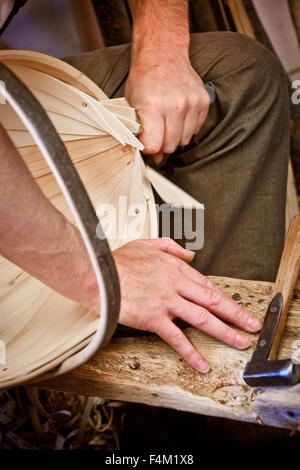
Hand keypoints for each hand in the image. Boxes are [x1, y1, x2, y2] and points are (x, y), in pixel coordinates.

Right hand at [113, 238, 260, 372]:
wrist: (97, 274)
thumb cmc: (118, 261)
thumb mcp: (147, 244)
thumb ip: (171, 247)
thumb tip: (191, 254)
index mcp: (175, 268)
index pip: (207, 285)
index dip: (225, 298)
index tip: (237, 307)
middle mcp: (175, 285)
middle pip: (213, 300)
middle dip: (236, 314)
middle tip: (252, 325)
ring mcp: (166, 302)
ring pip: (202, 318)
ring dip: (224, 331)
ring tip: (239, 342)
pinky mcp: (153, 318)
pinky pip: (176, 338)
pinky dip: (191, 353)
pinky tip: (202, 363)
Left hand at [125, 56, 209, 163]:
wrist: (162, 53)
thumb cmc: (144, 79)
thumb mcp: (133, 105)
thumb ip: (141, 133)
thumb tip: (155, 158)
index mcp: (152, 106)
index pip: (154, 145)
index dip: (149, 149)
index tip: (146, 144)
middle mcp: (174, 105)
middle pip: (170, 146)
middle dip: (162, 144)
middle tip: (156, 132)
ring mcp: (191, 103)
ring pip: (184, 140)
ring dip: (175, 137)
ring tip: (166, 122)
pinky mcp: (203, 101)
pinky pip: (196, 130)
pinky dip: (186, 128)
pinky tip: (177, 115)